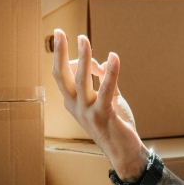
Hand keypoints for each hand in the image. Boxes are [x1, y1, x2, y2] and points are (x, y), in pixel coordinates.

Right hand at [51, 29, 147, 179]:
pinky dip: (110, 72)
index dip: (65, 58)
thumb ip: (106, 80)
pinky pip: (105, 89)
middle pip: (63, 75)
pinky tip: (114, 58)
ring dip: (83, 57)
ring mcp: (87, 111)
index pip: (63, 75)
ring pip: (81, 79)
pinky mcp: (103, 115)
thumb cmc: (115, 125)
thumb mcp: (109, 100)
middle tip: (59, 31)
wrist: (124, 153)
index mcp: (73, 102)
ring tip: (83, 38)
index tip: (69, 42)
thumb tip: (103, 61)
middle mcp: (75, 106)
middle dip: (60, 52)